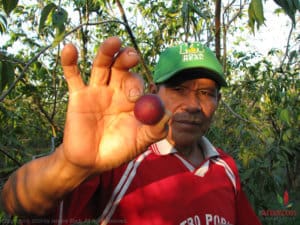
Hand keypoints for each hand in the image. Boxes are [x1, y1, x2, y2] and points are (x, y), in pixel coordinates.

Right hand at [61, 37, 168, 173]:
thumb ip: (155, 129)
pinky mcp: (78, 96)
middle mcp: (115, 91)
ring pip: (101, 66)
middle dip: (127, 60)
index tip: (136, 97)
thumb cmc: (118, 150)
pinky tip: (70, 48)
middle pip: (122, 68)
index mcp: (132, 100)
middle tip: (132, 57)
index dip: (138, 86)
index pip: (138, 83)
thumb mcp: (140, 142)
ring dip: (107, 52)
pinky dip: (70, 62)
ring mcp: (96, 91)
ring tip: (114, 41)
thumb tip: (168, 114)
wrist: (91, 162)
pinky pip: (73, 76)